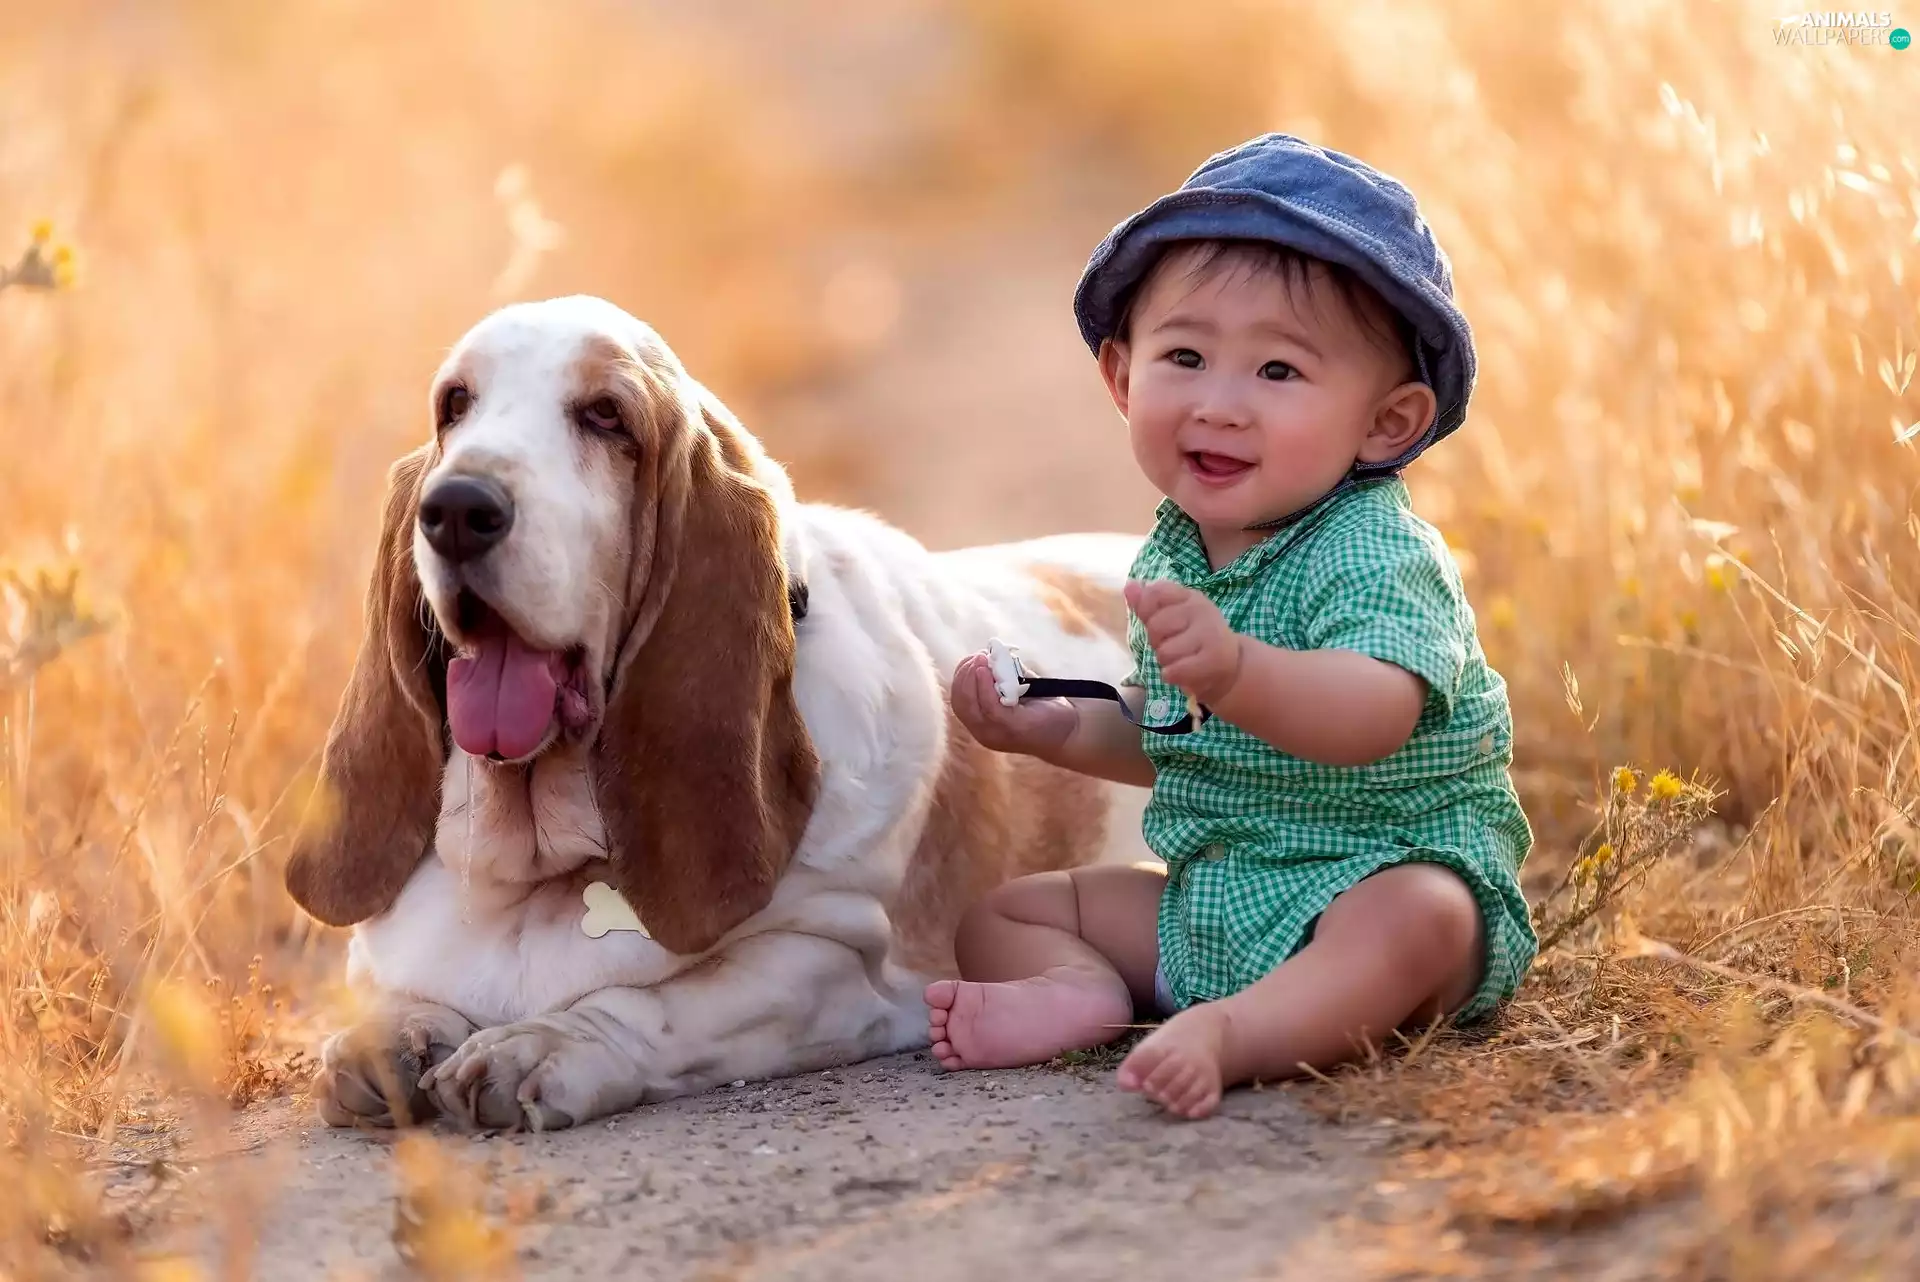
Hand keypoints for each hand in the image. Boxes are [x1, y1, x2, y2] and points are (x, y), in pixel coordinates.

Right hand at [949, 652, 1077, 757]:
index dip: (962, 676)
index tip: (973, 658)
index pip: (959, 700)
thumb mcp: (1017, 689)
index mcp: (982, 724)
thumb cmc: (1043, 709)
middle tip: (977, 656)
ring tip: (980, 659)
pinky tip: (986, 670)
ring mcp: (997, 734)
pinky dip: (985, 687)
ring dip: (972, 678)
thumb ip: (1002, 675)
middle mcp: (984, 733)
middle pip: (961, 703)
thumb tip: (991, 652)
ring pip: (971, 706)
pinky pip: (991, 707)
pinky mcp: (1013, 729)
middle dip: (964, 675)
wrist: (1073, 730)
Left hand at [1123, 579, 1244, 706]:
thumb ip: (1147, 604)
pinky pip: (1174, 670)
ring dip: (1167, 662)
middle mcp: (1200, 608)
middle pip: (1155, 626)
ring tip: (1183, 659)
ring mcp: (1209, 632)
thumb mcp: (1171, 618)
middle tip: (1176, 646)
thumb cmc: (1192, 641)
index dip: (1147, 612)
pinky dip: (1173, 676)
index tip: (1161, 625)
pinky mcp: (1214, 658)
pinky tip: (1186, 671)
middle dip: (1157, 643)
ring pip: (1164, 652)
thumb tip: (1129, 586)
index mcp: (1188, 596)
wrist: (1229, 667)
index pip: (1154, 593)